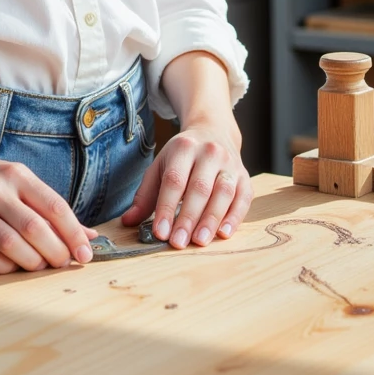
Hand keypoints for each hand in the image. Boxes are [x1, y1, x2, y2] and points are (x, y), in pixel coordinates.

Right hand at [0, 152, 98, 274]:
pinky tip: (13, 265)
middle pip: (36, 230)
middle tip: (63, 263)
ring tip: (40, 265)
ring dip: (33, 263)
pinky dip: (8, 268)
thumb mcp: (17, 182)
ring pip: (13, 247)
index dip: (74, 234)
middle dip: (57, 253)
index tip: (85, 253)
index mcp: (16, 175)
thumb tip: (89, 236)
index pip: (54, 206)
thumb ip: (50, 207)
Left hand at [120, 125, 250, 246]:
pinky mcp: (245, 176)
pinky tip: (224, 233)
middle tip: (178, 242)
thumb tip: (128, 221)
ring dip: (211, 219)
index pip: (174, 180)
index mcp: (183, 148)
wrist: (214, 132)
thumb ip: (145, 195)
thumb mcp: (160, 166)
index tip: (160, 232)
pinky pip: (243, 198)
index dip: (167, 208)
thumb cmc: (183, 156)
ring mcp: (230, 164)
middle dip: (188, 218)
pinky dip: (235, 217)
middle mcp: (209, 153)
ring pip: (223, 193)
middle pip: (199, 188)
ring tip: (199, 241)